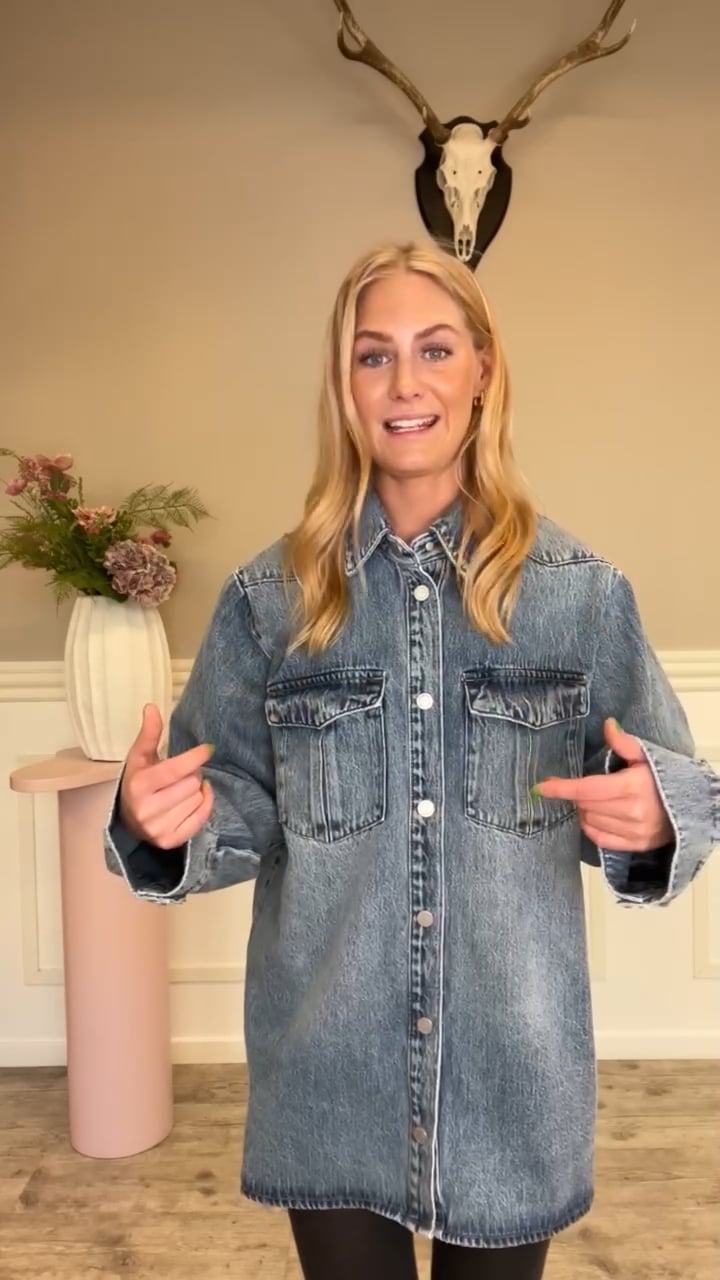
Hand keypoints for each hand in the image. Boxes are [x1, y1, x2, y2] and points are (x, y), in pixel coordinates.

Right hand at [119, 703, 214, 849]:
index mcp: (138, 786)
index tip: (208, 749)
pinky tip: (195, 798)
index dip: (195, 757)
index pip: (175, 770)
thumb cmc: (138, 782)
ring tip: (182, 789)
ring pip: (197, 798)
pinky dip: (204, 804)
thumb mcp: (139, 757)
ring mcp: (158, 828)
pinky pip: (202, 817)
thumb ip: (149, 734)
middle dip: (192, 774)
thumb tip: (151, 707)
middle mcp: (146, 810)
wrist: (128, 820)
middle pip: (191, 783)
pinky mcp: (170, 841)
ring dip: (196, 790)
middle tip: (180, 775)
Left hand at [533, 719, 672, 852]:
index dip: (561, 788)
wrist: (690, 809)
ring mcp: (633, 831)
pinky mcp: (635, 845)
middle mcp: (632, 811)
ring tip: (594, 800)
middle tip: (581, 787)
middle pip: (585, 804)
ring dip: (585, 810)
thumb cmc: (663, 779)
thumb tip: (607, 724)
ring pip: (590, 820)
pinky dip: (591, 827)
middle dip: (577, 795)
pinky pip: (600, 838)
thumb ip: (624, 743)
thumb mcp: (646, 757)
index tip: (541, 786)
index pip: (586, 788)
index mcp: (632, 786)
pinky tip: (593, 817)